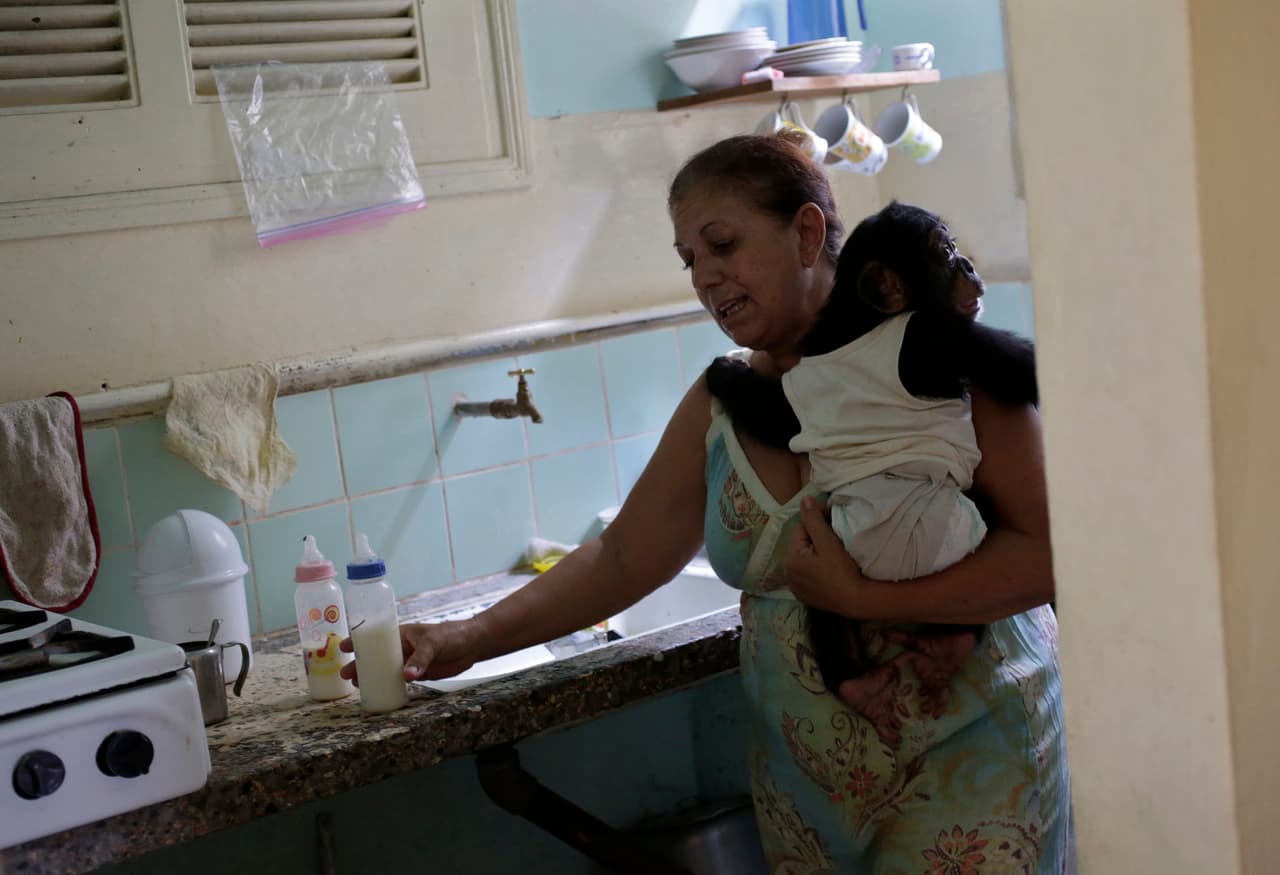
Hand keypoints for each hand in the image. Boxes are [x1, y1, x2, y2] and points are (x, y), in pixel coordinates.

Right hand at [339, 620, 478, 683]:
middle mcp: (402, 647)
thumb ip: (421, 658)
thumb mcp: (434, 643)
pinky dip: (388, 685)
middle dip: (360, 664)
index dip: (358, 640)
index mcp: (402, 634)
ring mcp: (408, 661)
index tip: (343, 646)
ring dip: (371, 676)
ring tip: (356, 686)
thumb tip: (406, 675)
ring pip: (385, 669)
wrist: (472, 645)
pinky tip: (378, 692)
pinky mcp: (417, 673)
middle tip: (345, 674)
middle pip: (376, 656)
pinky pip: (398, 680)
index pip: (376, 635)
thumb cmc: (451, 635)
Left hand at [786, 496, 867, 614]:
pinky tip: (830, 569)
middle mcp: (788, 574)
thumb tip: (804, 500)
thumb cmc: (841, 570)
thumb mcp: (827, 542)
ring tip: (835, 552)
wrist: (856, 601)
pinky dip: (817, 569)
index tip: (833, 518)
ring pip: (805, 560)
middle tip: (836, 535)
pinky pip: (809, 575)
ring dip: (816, 553)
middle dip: (816, 537)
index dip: (817, 521)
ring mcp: (796, 587)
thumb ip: (814, 520)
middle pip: (802, 545)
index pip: (801, 529)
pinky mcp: (806, 597)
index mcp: (790, 559)